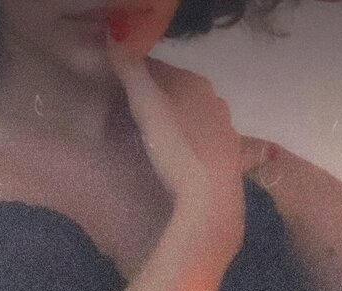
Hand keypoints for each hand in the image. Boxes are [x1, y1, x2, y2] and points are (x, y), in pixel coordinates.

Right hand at [105, 34, 246, 259]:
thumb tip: (114, 37)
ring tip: (148, 141)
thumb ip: (131, 72)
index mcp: (196, 84)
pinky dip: (185, 149)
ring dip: (172, 127)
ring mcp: (225, 136)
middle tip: (127, 117)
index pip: (160, 70)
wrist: (209, 202)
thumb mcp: (147, 106)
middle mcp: (216, 104)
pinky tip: (173, 164)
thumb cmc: (177, 149)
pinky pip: (200, 148)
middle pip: (178, 96)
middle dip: (156, 102)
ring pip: (192, 122)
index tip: (114, 88)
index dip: (135, 76)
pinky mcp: (227, 166)